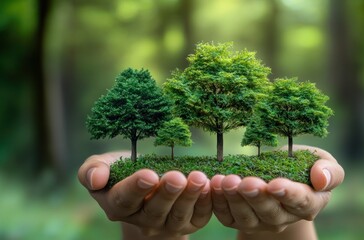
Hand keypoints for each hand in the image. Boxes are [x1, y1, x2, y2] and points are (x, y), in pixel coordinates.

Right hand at [78, 152, 212, 239]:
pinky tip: (211, 185)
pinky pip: (199, 217)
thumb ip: (92, 170)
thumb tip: (95, 179)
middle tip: (176, 177)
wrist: (147, 182)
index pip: (124, 200)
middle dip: (167, 194)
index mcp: (118, 205)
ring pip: (178, 215)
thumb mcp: (103, 165)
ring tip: (198, 178)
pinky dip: (207, 202)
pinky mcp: (189, 223)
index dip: (136, 188)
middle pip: (155, 210)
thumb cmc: (122, 170)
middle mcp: (143, 220)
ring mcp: (167, 224)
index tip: (148, 174)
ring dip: (190, 197)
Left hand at [210, 145, 343, 236]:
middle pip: (270, 212)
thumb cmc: (304, 166)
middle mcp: (284, 218)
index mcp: (309, 203)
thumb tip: (321, 178)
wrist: (281, 174)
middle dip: (257, 197)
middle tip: (246, 182)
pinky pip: (227, 216)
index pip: (301, 202)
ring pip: (246, 216)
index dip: (288, 194)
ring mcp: (260, 221)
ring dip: (235, 199)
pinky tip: (214, 185)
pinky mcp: (239, 219)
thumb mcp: (323, 162)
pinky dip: (219, 202)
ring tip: (226, 181)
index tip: (275, 184)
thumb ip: (329, 171)